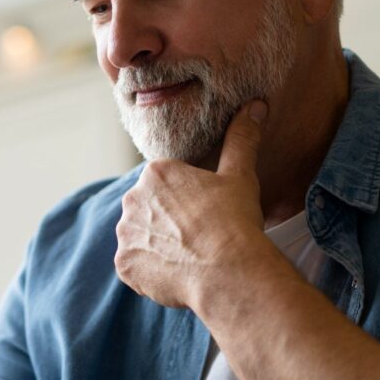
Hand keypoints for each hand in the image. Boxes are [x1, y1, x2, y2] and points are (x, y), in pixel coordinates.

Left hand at [115, 100, 274, 309]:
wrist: (227, 272)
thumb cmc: (235, 220)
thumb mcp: (240, 175)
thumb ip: (241, 139)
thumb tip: (255, 105)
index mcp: (156, 172)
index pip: (166, 184)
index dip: (187, 200)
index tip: (205, 214)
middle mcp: (132, 198)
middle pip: (150, 209)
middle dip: (168, 221)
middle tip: (198, 237)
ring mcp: (125, 233)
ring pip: (141, 237)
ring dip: (157, 245)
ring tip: (189, 256)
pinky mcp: (124, 265)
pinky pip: (135, 266)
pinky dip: (150, 271)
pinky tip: (176, 273)